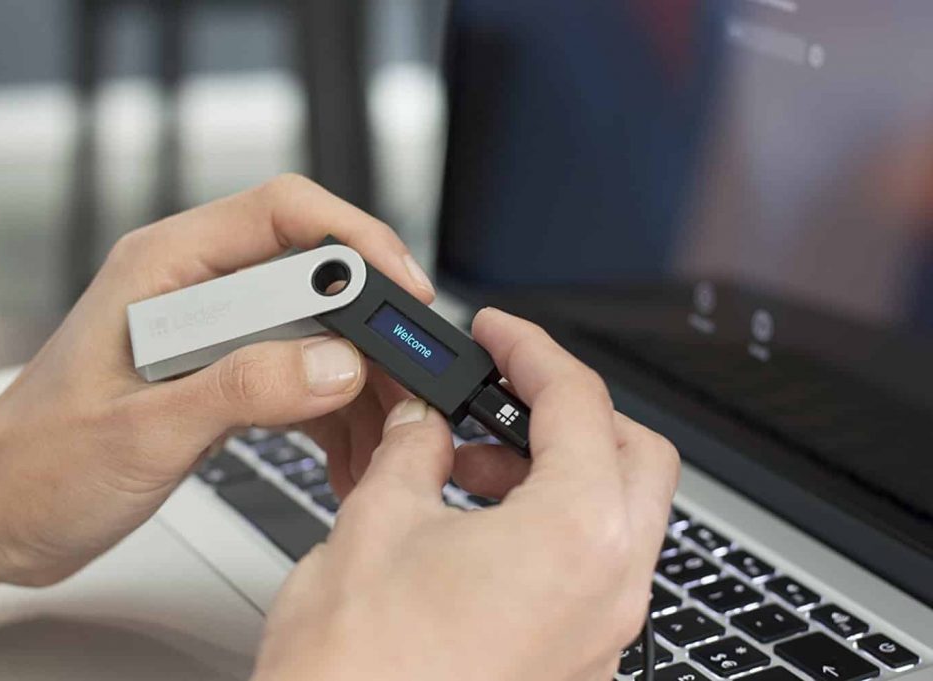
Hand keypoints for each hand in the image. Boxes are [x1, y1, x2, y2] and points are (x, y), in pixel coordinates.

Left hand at [0, 174, 434, 601]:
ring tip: (381, 438)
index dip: (356, 240)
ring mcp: (212, 333)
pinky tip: (347, 455)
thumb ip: (242, 389)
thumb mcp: (143, 430)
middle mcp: (195, 288)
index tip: (403, 291)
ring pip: (317, 332)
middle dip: (370, 332)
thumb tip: (336, 364)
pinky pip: (298, 375)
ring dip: (357, 383)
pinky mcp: (220, 374)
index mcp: (166, 267)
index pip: (284, 213)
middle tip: (405, 386)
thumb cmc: (38, 465)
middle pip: (315, 276)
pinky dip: (331, 414)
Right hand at [254, 308, 680, 680]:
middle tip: (501, 393)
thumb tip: (424, 422)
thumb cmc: (358, 674)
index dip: (532, 350)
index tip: (499, 334)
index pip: (578, 403)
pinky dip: (552, 528)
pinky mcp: (574, 667)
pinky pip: (592, 572)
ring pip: (618, 517)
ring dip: (558, 471)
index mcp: (576, 536)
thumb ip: (412, 451)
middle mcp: (610, 591)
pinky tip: (479, 527)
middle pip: (633, 456)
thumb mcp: (375, 524)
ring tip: (471, 464)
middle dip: (569, 411)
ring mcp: (600, 637)